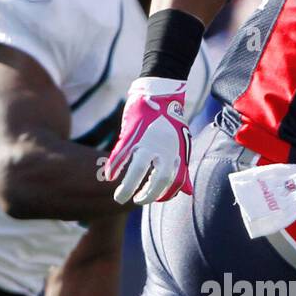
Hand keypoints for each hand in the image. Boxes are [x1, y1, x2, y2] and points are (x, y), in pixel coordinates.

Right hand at [104, 78, 192, 204]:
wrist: (160, 94)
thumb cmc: (170, 122)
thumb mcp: (182, 145)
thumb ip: (182, 169)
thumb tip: (187, 192)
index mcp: (176, 153)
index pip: (172, 182)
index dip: (164, 194)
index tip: (154, 199)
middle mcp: (164, 150)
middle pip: (157, 180)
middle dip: (146, 196)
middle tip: (135, 202)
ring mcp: (147, 142)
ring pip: (137, 170)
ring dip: (127, 187)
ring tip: (119, 197)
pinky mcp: (132, 134)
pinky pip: (121, 155)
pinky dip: (114, 166)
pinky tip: (109, 176)